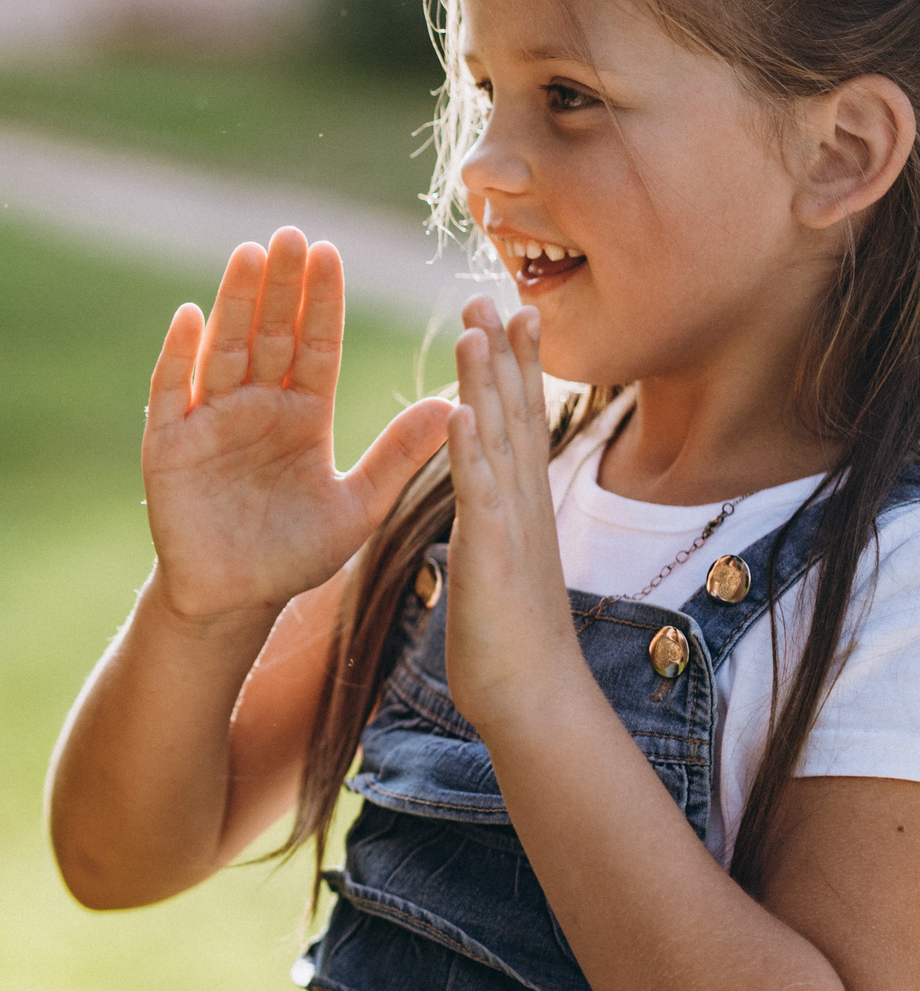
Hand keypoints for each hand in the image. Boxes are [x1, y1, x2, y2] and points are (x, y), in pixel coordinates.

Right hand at [143, 229, 451, 624]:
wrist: (235, 600)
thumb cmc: (294, 554)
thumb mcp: (357, 505)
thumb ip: (398, 455)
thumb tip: (454, 404)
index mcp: (301, 413)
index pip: (315, 345)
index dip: (323, 301)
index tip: (333, 252)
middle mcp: (255, 405)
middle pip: (270, 333)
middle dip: (283, 285)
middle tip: (294, 233)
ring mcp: (209, 419)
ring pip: (224, 348)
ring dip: (236, 302)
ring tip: (250, 254)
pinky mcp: (169, 443)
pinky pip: (171, 389)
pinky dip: (177, 353)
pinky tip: (189, 316)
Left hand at [444, 296, 583, 729]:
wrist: (531, 696)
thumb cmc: (508, 637)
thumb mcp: (499, 562)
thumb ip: (495, 524)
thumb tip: (487, 503)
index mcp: (519, 502)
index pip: (518, 419)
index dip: (516, 364)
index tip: (513, 310)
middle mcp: (523, 503)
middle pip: (516, 413)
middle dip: (506, 354)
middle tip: (496, 294)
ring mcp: (512, 525)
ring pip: (500, 440)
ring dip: (488, 383)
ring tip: (476, 329)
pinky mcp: (492, 554)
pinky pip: (480, 494)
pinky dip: (470, 451)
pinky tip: (459, 412)